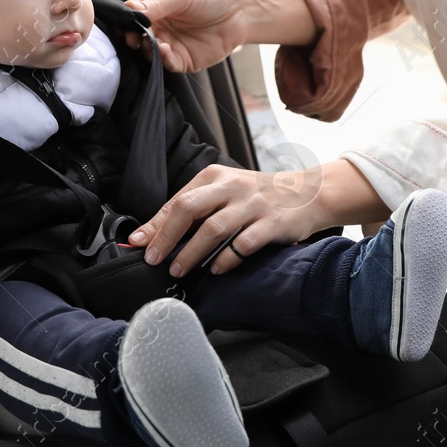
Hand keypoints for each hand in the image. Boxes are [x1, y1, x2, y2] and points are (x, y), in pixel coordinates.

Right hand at [124, 0, 250, 72]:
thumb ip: (156, 5)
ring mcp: (170, 44)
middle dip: (132, 38)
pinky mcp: (182, 60)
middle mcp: (160, 26)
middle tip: (133, 37)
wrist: (240, 13)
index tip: (125, 23)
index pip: (132, 14)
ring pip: (148, 52)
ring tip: (150, 43)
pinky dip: (162, 60)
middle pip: (137, 36)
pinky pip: (167, 64)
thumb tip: (130, 10)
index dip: (126, 19)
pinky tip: (164, 50)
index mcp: (156, 7)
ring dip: (146, 49)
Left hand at [126, 159, 387, 275]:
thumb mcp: (223, 193)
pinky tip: (215, 269)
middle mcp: (232, 187)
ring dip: (192, 252)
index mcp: (215, 176)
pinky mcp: (272, 223)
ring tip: (179, 270)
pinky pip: (244, 243)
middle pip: (190, 209)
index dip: (155, 224)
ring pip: (213, 228)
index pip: (177, 200)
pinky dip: (226, 258)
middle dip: (167, 237)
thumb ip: (190, 210)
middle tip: (154, 260)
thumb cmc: (257, 196)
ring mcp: (253, 205)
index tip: (137, 245)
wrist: (308, 193)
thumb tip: (148, 235)